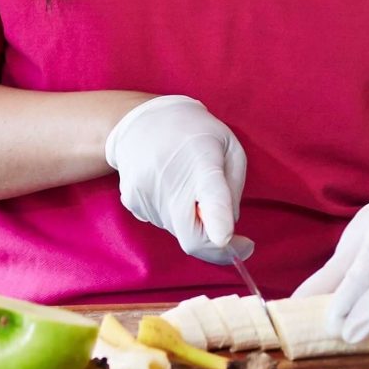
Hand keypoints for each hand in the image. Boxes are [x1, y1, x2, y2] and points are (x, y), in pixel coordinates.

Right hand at [103, 95, 246, 262]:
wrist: (142, 120)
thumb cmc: (196, 133)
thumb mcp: (230, 147)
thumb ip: (232, 190)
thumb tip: (224, 233)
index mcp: (203, 162)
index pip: (211, 196)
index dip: (218, 222)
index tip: (225, 239)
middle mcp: (170, 181)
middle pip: (193, 238)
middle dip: (216, 248)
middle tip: (237, 241)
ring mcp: (146, 194)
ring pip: (179, 232)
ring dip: (192, 223)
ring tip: (189, 187)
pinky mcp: (131, 202)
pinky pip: (162, 223)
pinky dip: (174, 216)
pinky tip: (171, 187)